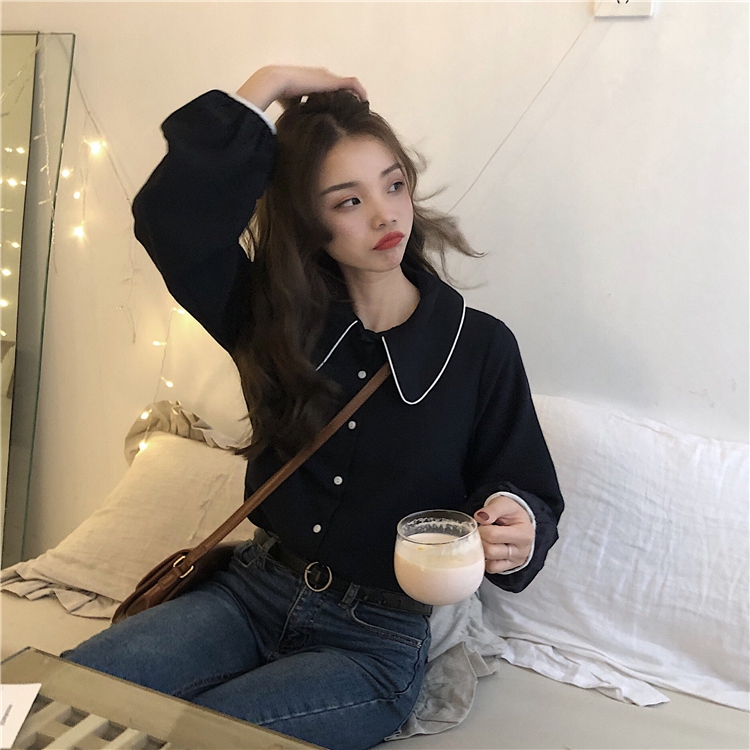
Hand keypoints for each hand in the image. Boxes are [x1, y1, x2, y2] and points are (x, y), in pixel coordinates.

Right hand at [236, 65, 366, 112]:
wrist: (277, 82)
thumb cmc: (278, 95)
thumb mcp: (291, 107)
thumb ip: (297, 114)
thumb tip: (297, 131)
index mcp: (310, 83)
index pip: (326, 91)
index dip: (334, 100)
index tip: (341, 112)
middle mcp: (320, 78)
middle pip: (338, 87)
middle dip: (346, 98)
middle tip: (355, 111)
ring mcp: (327, 77)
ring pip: (346, 85)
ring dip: (354, 95)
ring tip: (362, 107)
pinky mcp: (332, 80)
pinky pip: (352, 84)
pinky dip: (359, 91)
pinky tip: (365, 102)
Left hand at [474, 495, 533, 573]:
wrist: (519, 521)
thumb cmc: (512, 513)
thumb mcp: (504, 504)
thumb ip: (492, 509)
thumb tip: (479, 517)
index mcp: (523, 534)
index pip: (493, 535)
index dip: (481, 529)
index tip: (480, 524)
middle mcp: (522, 551)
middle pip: (490, 551)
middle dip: (480, 540)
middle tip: (479, 532)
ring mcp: (516, 561)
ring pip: (490, 563)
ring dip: (481, 551)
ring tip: (483, 539)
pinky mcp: (509, 567)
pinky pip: (491, 569)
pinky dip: (485, 560)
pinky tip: (486, 549)